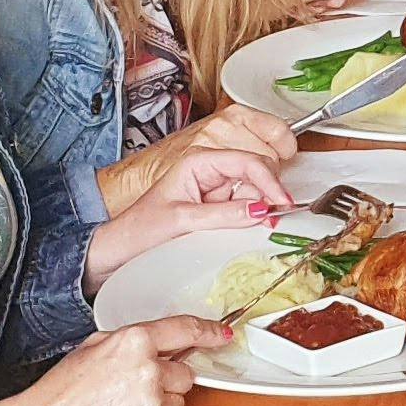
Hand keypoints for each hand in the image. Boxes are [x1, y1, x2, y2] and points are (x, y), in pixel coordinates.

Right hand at [0, 315, 229, 405]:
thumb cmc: (60, 391)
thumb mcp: (92, 347)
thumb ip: (132, 341)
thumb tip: (163, 341)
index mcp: (133, 341)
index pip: (185, 330)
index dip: (208, 332)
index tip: (223, 334)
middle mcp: (149, 370)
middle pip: (185, 372)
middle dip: (166, 379)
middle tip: (131, 388)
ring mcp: (153, 404)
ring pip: (179, 401)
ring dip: (160, 405)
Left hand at [85, 146, 290, 286]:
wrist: (123, 247)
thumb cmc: (141, 227)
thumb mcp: (183, 221)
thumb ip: (224, 215)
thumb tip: (262, 210)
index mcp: (199, 159)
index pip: (246, 161)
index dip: (269, 181)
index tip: (283, 203)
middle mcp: (210, 167)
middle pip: (256, 170)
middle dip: (270, 191)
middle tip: (276, 217)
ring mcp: (217, 185)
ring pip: (255, 188)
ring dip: (264, 205)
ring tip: (265, 223)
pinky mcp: (219, 202)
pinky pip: (247, 203)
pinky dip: (257, 214)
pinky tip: (256, 224)